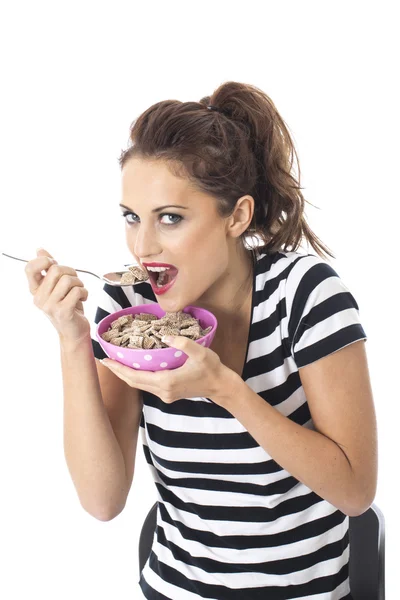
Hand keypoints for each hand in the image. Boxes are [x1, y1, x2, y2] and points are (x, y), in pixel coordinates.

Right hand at [25, 247, 90, 343]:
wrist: (74, 331)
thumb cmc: (68, 306)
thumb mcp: (57, 286)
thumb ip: (49, 269)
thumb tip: (39, 250)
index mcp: (35, 290)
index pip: (30, 268)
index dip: (45, 261)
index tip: (55, 265)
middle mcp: (39, 298)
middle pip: (56, 270)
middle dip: (71, 272)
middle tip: (76, 281)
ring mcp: (49, 306)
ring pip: (68, 280)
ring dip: (80, 283)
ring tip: (80, 292)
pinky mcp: (63, 312)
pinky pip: (77, 291)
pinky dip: (85, 293)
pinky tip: (83, 299)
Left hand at [100, 334, 237, 405]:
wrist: (221, 386)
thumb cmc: (212, 368)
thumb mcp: (200, 352)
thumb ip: (182, 343)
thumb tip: (164, 336)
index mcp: (167, 381)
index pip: (136, 376)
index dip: (119, 368)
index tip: (106, 360)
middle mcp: (163, 391)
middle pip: (133, 382)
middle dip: (117, 371)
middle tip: (104, 360)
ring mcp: (165, 395)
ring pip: (139, 385)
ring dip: (126, 375)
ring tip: (115, 362)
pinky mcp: (169, 394)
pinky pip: (147, 386)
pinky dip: (136, 377)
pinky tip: (133, 368)